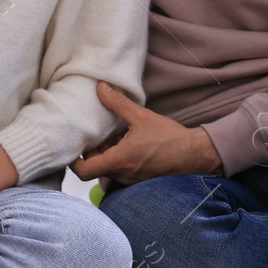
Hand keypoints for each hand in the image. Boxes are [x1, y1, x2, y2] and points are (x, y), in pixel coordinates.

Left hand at [70, 81, 223, 183]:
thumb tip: (101, 88)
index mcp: (119, 161)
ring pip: (107, 169)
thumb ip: (118, 103)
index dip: (73, 161)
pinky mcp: (139, 179)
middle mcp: (122, 174)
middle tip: (94, 134)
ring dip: (105, 154)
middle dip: (91, 152)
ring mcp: (131, 179)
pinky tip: (125, 142)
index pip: (84, 171)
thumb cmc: (169, 138)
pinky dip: (117, 158)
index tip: (73, 146)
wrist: (194, 154)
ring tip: (111, 135)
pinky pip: (120, 171)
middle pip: (94, 168)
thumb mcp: (141, 117)